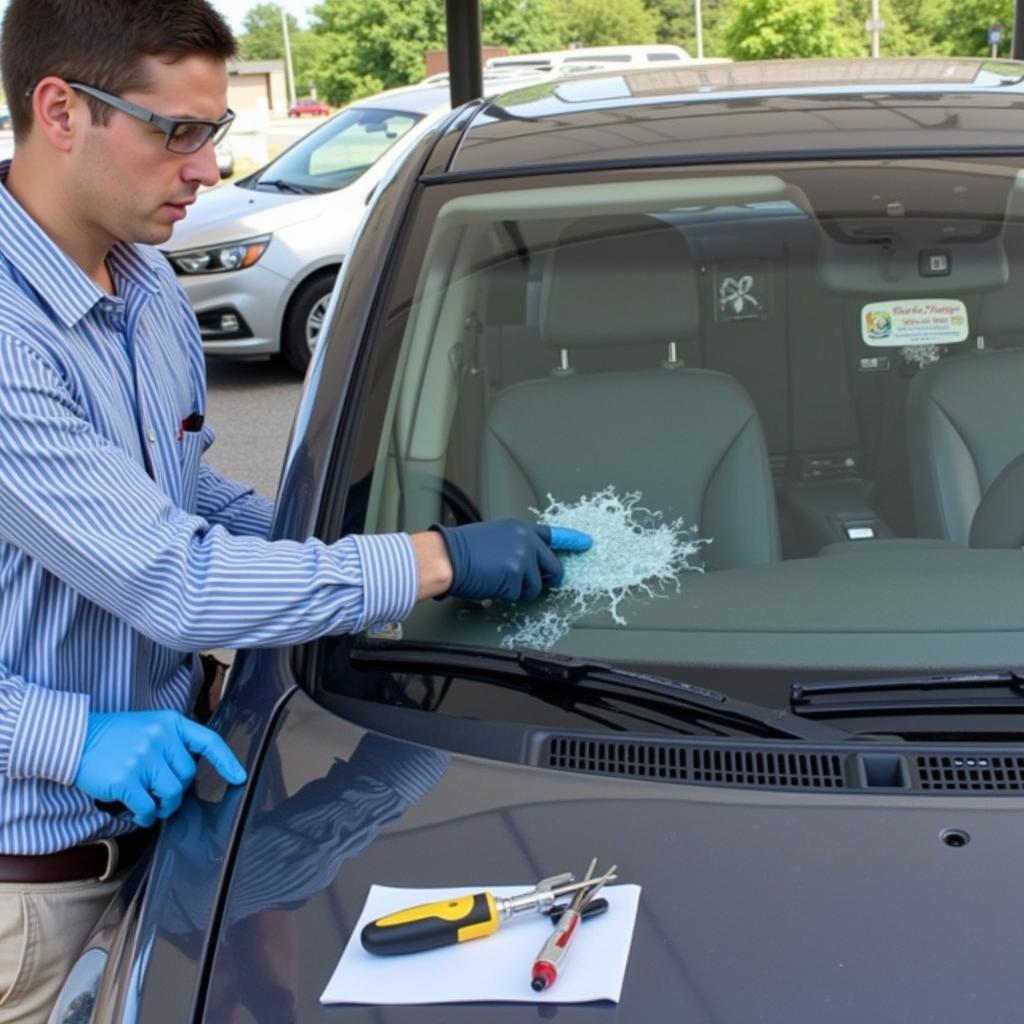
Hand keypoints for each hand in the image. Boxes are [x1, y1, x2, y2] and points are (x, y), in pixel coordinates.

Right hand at [73, 710, 246, 826]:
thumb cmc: (115, 737)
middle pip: (188, 776)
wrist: (75, 739)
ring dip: (164, 806)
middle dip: (177, 790)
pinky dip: (146, 816)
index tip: (239, 777)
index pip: (208, 741)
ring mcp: (143, 758)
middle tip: (160, 793)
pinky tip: (138, 813)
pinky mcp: (126, 779)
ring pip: (172, 794)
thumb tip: (191, 774)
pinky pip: (148, 807)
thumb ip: (172, 744)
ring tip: (150, 804)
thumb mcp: (149, 727)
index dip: (226, 761)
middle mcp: (160, 737)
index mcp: (170, 723)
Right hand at [431, 519, 591, 601]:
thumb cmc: (460, 549)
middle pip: (552, 566)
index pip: (551, 534)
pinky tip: (491, 585)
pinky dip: (505, 595)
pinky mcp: (516, 575)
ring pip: (535, 586)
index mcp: (519, 528)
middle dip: (547, 579)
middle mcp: (525, 540)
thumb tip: (525, 565)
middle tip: (537, 583)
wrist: (445, 557)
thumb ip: (514, 547)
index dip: (571, 540)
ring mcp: (522, 557)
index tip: (586, 543)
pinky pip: (518, 595)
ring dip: (520, 590)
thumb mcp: (493, 537)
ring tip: (498, 580)